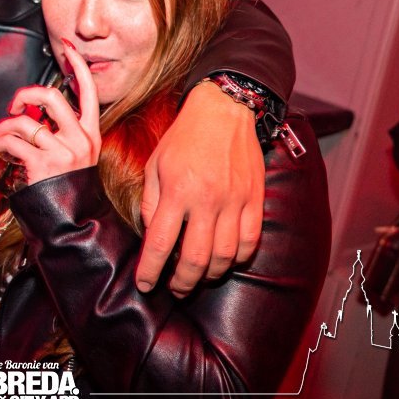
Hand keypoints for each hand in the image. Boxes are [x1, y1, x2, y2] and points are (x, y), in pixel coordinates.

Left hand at [0, 43, 100, 184]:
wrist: (73, 224)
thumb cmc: (68, 191)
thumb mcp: (77, 158)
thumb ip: (63, 136)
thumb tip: (35, 118)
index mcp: (90, 134)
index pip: (89, 91)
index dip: (78, 66)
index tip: (68, 48)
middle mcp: (80, 139)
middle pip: (50, 97)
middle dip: (24, 95)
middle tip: (14, 108)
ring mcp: (63, 152)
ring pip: (23, 122)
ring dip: (0, 130)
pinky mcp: (44, 165)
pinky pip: (11, 142)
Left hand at [137, 81, 263, 296]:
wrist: (224, 109)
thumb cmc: (184, 137)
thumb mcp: (155, 164)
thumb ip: (150, 201)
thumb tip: (149, 234)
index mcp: (177, 190)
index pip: (159, 243)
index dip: (150, 271)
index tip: (144, 285)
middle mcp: (207, 200)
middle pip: (194, 259)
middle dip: (181, 283)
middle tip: (173, 289)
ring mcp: (235, 201)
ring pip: (225, 257)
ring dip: (209, 274)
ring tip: (198, 276)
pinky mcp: (255, 199)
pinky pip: (250, 241)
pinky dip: (238, 259)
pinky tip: (226, 260)